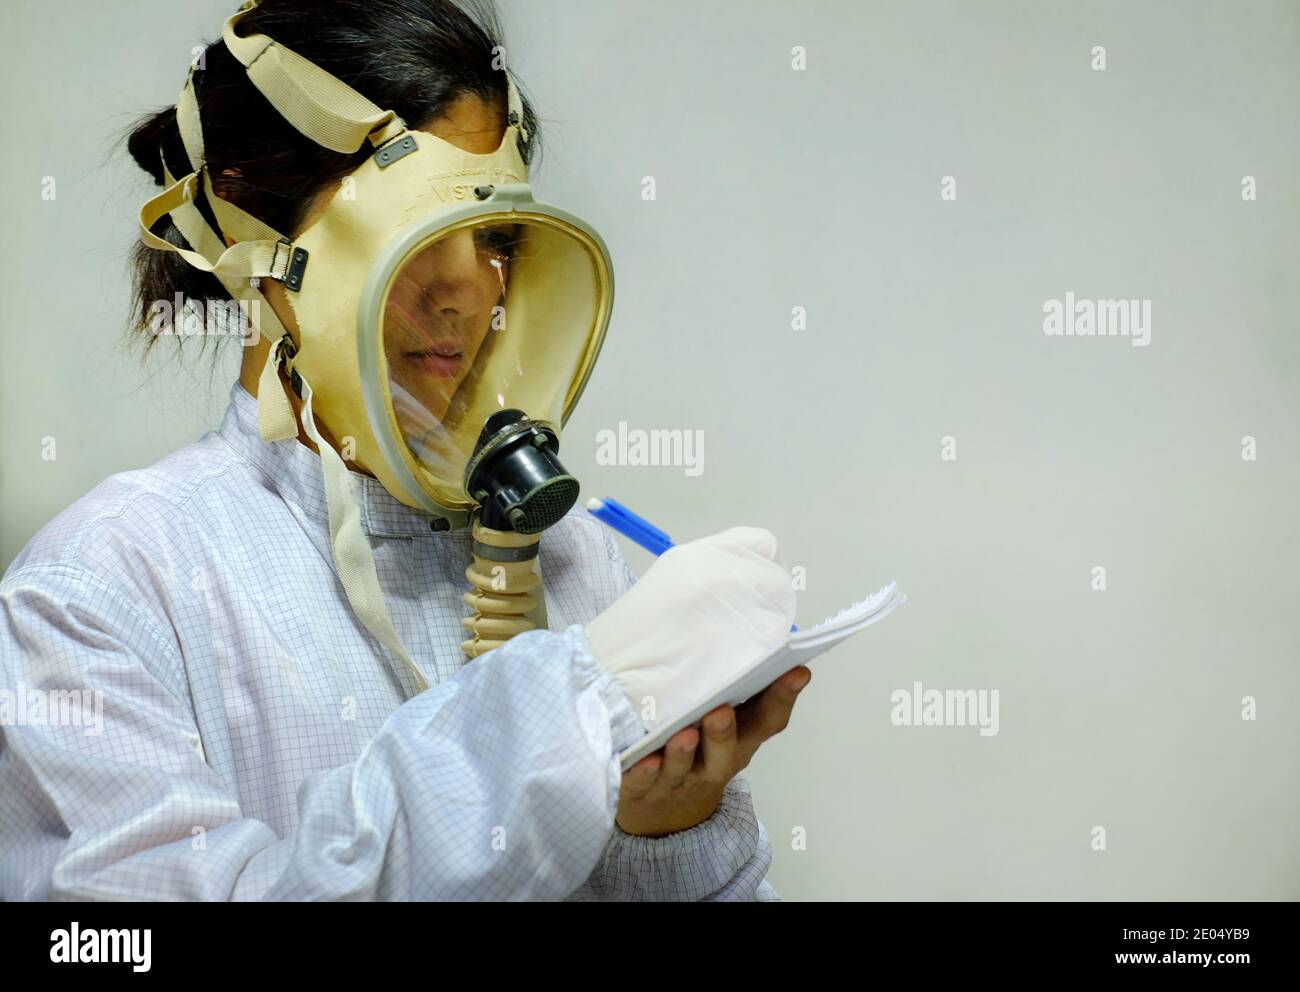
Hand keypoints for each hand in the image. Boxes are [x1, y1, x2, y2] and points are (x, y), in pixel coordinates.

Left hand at [615, 665, 811, 837]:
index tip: (796, 671)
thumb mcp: (729, 726)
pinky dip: (643, 773)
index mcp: (740, 742)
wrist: (662, 813)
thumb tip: (759, 634)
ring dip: (683, 753)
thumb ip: (736, 688)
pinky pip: (642, 784)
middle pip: (724, 752)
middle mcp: (713, 764)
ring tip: (683, 735)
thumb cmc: (699, 753)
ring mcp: (678, 781)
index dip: (782, 698)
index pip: (767, 721)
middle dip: (723, 733)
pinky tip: (644, 761)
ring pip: (682, 768)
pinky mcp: (643, 792)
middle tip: (720, 711)